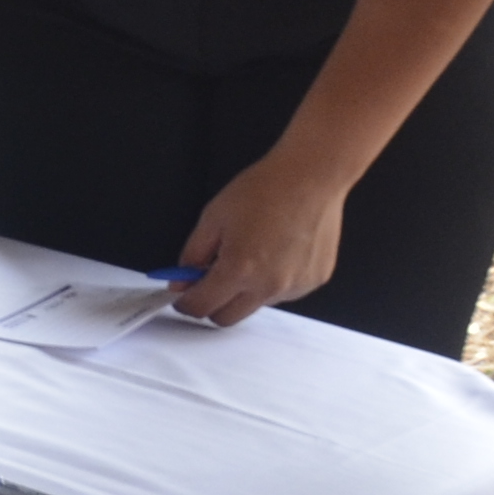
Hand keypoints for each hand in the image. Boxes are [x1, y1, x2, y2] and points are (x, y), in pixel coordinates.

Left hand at [171, 142, 348, 326]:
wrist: (311, 176)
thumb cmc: (265, 190)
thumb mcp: (213, 217)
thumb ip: (192, 255)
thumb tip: (180, 283)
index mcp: (239, 270)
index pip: (201, 307)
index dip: (186, 303)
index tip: (183, 296)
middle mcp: (268, 286)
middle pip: (227, 318)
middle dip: (213, 303)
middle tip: (210, 279)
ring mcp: (294, 287)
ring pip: (256, 304)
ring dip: (246, 290)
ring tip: (253, 252)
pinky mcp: (313, 282)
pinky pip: (283, 293)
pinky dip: (273, 281)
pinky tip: (278, 251)